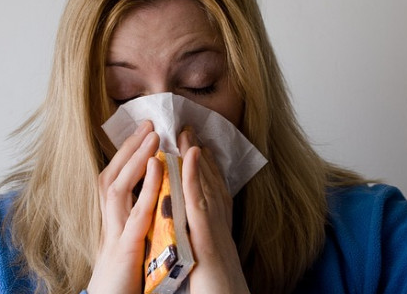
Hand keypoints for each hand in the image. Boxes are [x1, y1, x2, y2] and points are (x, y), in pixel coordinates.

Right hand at [88, 121, 162, 293]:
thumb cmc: (122, 276)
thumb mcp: (127, 241)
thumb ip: (133, 217)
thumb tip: (146, 195)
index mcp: (110, 219)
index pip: (114, 178)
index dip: (126, 154)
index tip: (143, 132)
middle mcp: (107, 221)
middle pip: (112, 175)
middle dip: (129, 147)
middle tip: (148, 122)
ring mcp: (113, 233)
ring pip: (118, 187)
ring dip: (134, 159)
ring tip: (152, 135)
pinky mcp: (125, 248)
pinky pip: (136, 213)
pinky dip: (147, 187)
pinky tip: (159, 167)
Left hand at [178, 127, 250, 293]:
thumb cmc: (217, 286)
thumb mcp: (209, 255)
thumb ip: (203, 237)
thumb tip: (195, 228)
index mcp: (216, 227)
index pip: (210, 190)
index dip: (204, 167)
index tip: (196, 145)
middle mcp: (219, 222)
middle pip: (210, 181)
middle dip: (199, 154)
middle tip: (190, 129)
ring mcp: (214, 226)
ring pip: (206, 183)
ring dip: (196, 155)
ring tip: (187, 131)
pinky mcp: (207, 235)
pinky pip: (199, 199)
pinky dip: (196, 174)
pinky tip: (192, 154)